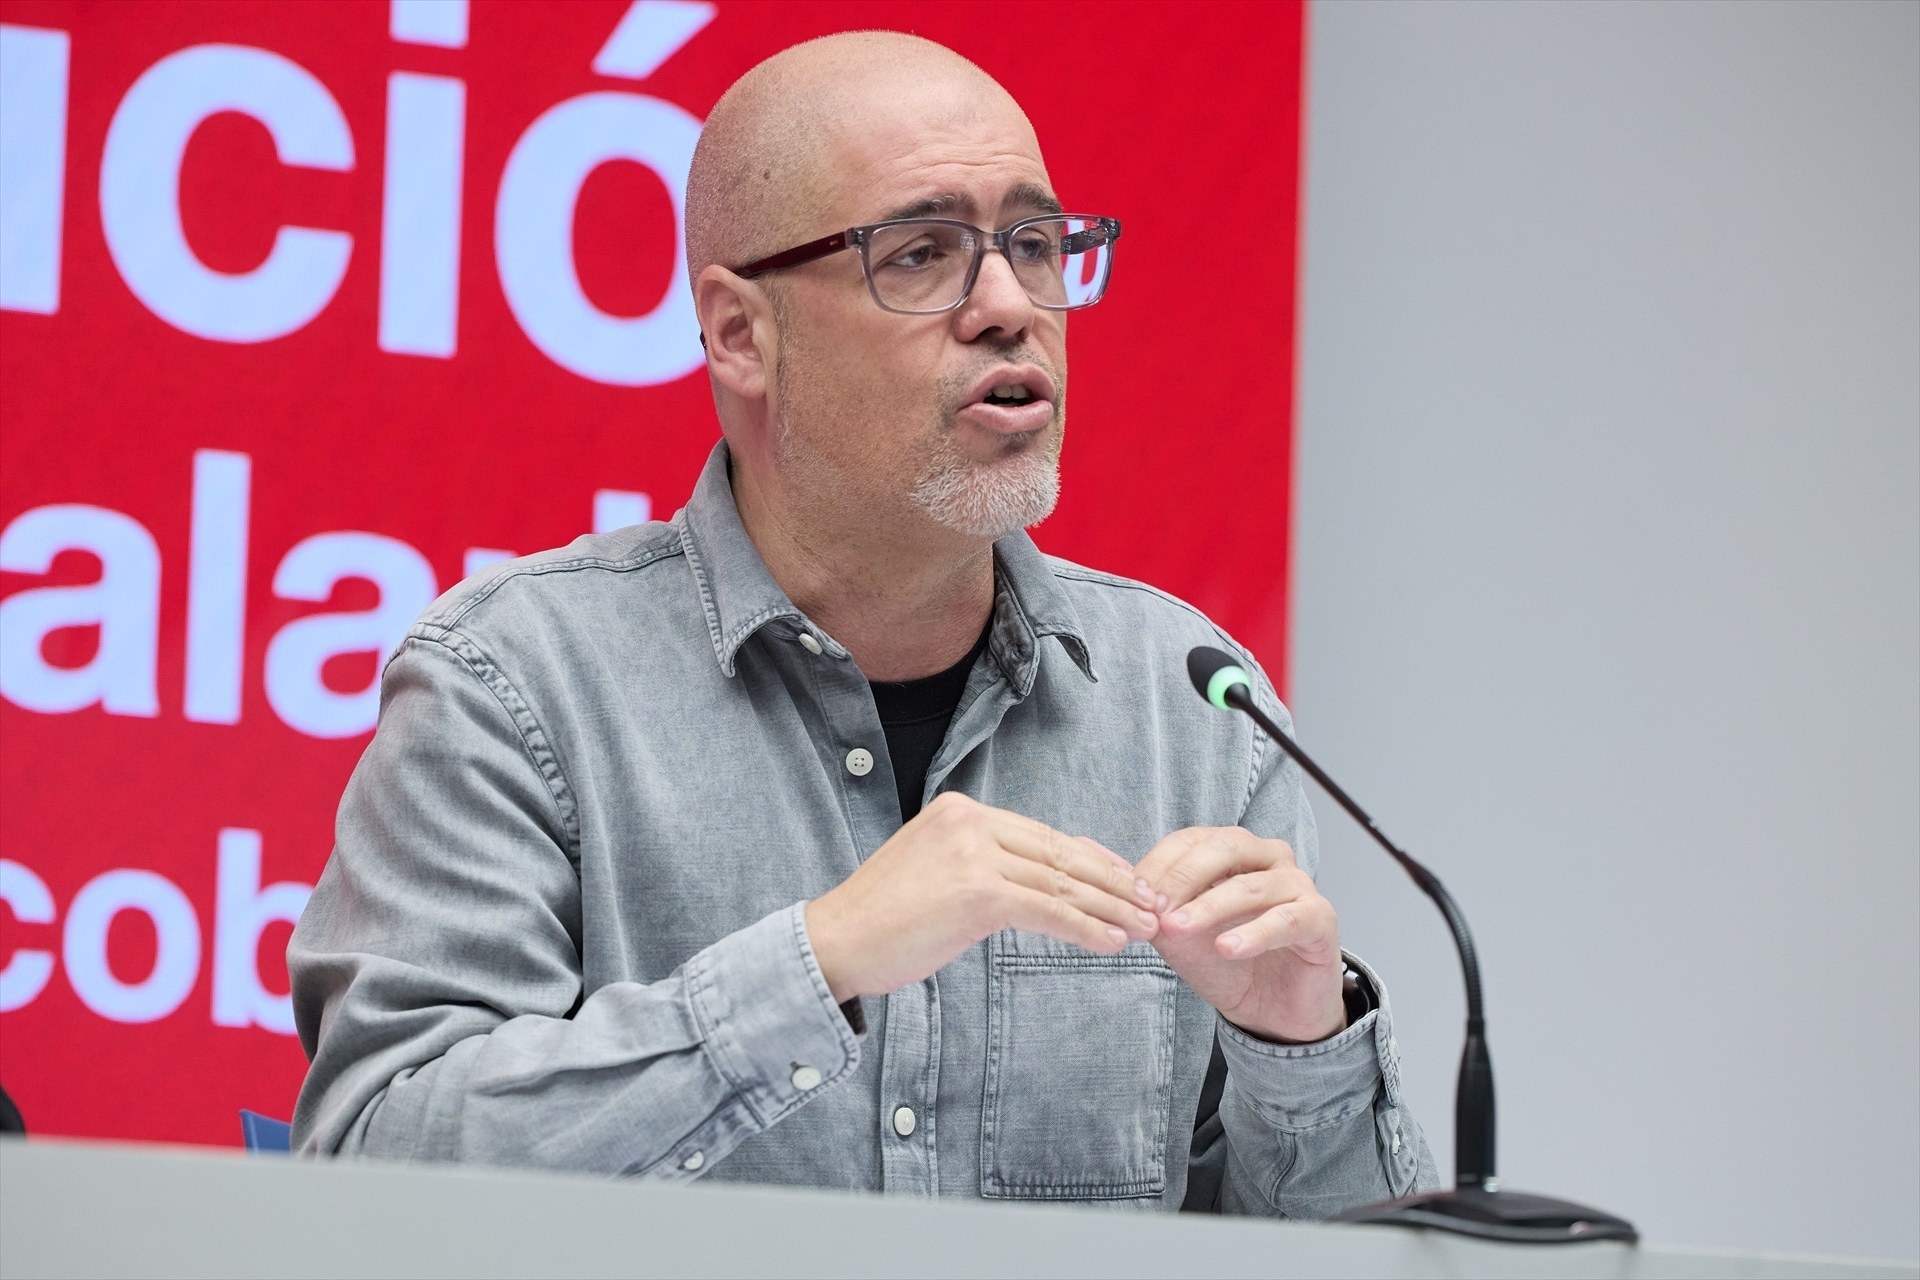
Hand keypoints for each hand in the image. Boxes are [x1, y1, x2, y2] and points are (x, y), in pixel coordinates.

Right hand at [805, 792, 1158, 1001]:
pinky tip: (1111, 943)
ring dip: (1110, 909)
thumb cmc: (883, 919)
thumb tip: (1047, 876)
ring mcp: (974, 854)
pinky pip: (1047, 911)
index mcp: (961, 811)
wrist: (836, 942)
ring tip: (1144, 929)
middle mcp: (970, 821)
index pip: (1043, 835)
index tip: (1127, 881)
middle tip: (1151, 904)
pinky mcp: (977, 892)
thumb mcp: (937, 872)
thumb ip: (988, 865)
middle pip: (1060, 853)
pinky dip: (1085, 928)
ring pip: (1061, 883)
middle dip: (1113, 882)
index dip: (1092, 860)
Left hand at [1135, 827, 1345, 1042]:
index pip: (1191, 840)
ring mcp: (1297, 885)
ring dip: (1209, 907)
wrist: (1271, 1012)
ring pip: (1250, 885)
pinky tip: (1226, 948)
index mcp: (1233, 851)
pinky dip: (1253, 933)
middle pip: (1224, 849)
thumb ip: (1160, 915)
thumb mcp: (1182, 939)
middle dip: (1182, 877)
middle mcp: (1268, 858)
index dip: (1160, 864)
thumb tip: (1136, 900)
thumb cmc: (1228, 964)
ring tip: (1178, 929)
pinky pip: (1286, 920)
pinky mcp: (1320, 919)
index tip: (1134, 894)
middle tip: (1155, 908)